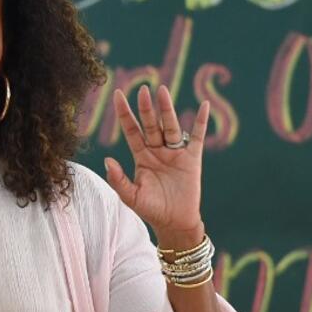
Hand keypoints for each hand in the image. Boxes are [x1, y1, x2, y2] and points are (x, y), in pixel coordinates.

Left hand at [106, 84, 209, 243]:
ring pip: (170, 126)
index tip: (117, 94)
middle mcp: (158, 151)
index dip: (124, 113)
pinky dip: (201, 121)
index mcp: (142, 156)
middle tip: (142, 89)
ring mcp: (175, 153)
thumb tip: (107, 161)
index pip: (131, 130)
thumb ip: (118, 180)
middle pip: (151, 124)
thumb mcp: (131, 196)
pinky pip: (197, 136)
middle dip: (146, 108)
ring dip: (167, 109)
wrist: (175, 222)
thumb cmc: (152, 210)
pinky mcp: (192, 159)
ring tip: (162, 91)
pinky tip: (205, 106)